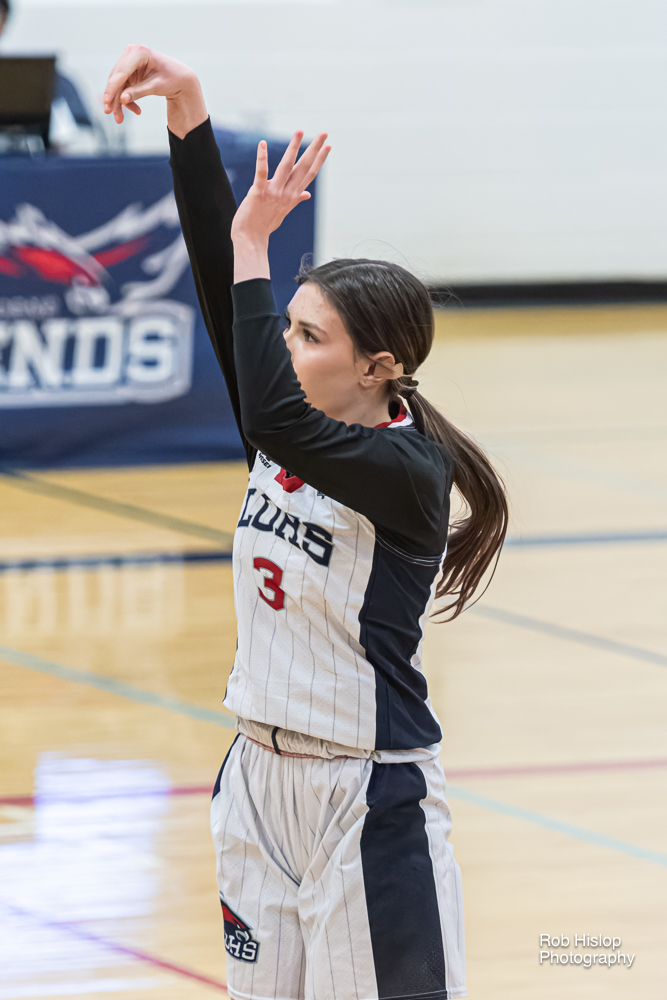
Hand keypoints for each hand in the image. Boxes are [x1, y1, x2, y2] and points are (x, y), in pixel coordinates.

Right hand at [103, 44, 206, 136]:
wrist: (179, 77)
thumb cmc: (171, 79)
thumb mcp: (156, 87)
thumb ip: (139, 92)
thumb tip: (122, 100)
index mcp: (140, 52)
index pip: (122, 72)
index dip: (112, 88)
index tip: (106, 101)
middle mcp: (131, 53)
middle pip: (116, 78)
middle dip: (113, 98)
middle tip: (109, 113)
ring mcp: (129, 62)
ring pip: (117, 84)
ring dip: (118, 102)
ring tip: (119, 119)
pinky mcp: (129, 71)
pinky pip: (122, 87)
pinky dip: (126, 100)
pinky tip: (136, 110)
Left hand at [232, 131, 330, 249]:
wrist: (250, 239)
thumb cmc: (265, 224)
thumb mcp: (283, 211)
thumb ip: (296, 199)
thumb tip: (307, 194)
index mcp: (293, 195)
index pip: (310, 174)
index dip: (319, 160)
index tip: (328, 147)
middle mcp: (287, 193)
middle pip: (304, 168)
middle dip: (314, 149)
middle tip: (324, 134)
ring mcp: (274, 193)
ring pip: (286, 166)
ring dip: (293, 148)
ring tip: (300, 132)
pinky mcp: (258, 193)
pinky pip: (261, 173)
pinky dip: (262, 158)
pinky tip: (262, 144)